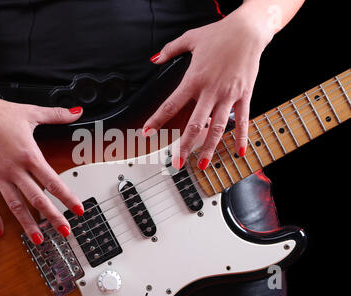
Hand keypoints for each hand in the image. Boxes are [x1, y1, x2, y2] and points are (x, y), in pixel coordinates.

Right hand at [0, 94, 84, 243]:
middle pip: (37, 198)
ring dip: (27, 223)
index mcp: (29, 155)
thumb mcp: (32, 113)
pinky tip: (0, 231)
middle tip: (65, 231)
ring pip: (15, 205)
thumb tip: (76, 111)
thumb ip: (57, 115)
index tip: (78, 209)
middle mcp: (14, 169)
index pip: (53, 181)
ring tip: (38, 239)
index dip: (67, 197)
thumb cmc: (2, 113)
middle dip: (53, 216)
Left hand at [143, 6, 271, 169]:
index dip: (157, 121)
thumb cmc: (220, 34)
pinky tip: (239, 152)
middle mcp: (210, 91)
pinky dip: (241, 137)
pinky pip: (243, 121)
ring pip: (217, 128)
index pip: (170, 105)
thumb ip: (169, 50)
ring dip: (209, 148)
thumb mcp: (190, 38)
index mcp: (194, 79)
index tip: (147, 132)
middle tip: (177, 162)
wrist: (249, 30)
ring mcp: (228, 95)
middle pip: (194, 124)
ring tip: (202, 164)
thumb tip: (154, 59)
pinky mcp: (244, 96)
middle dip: (184, 146)